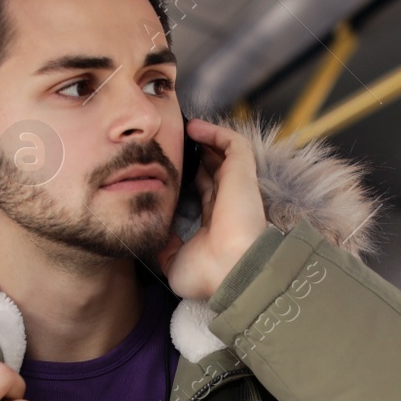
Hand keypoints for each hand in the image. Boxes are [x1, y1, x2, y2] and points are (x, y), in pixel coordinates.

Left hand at [157, 118, 268, 300]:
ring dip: (205, 140)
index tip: (169, 169)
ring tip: (183, 127)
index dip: (189, 179)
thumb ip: (165, 248)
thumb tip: (157, 234)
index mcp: (214, 223)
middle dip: (195, 156)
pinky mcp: (243, 173)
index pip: (203, 193)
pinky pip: (232, 144)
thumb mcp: (174, 264)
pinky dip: (215, 132)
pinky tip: (193, 126)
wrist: (232, 271)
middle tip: (173, 142)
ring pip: (223, 155)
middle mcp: (226, 203)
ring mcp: (236, 187)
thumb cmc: (208, 274)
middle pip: (212, 171)